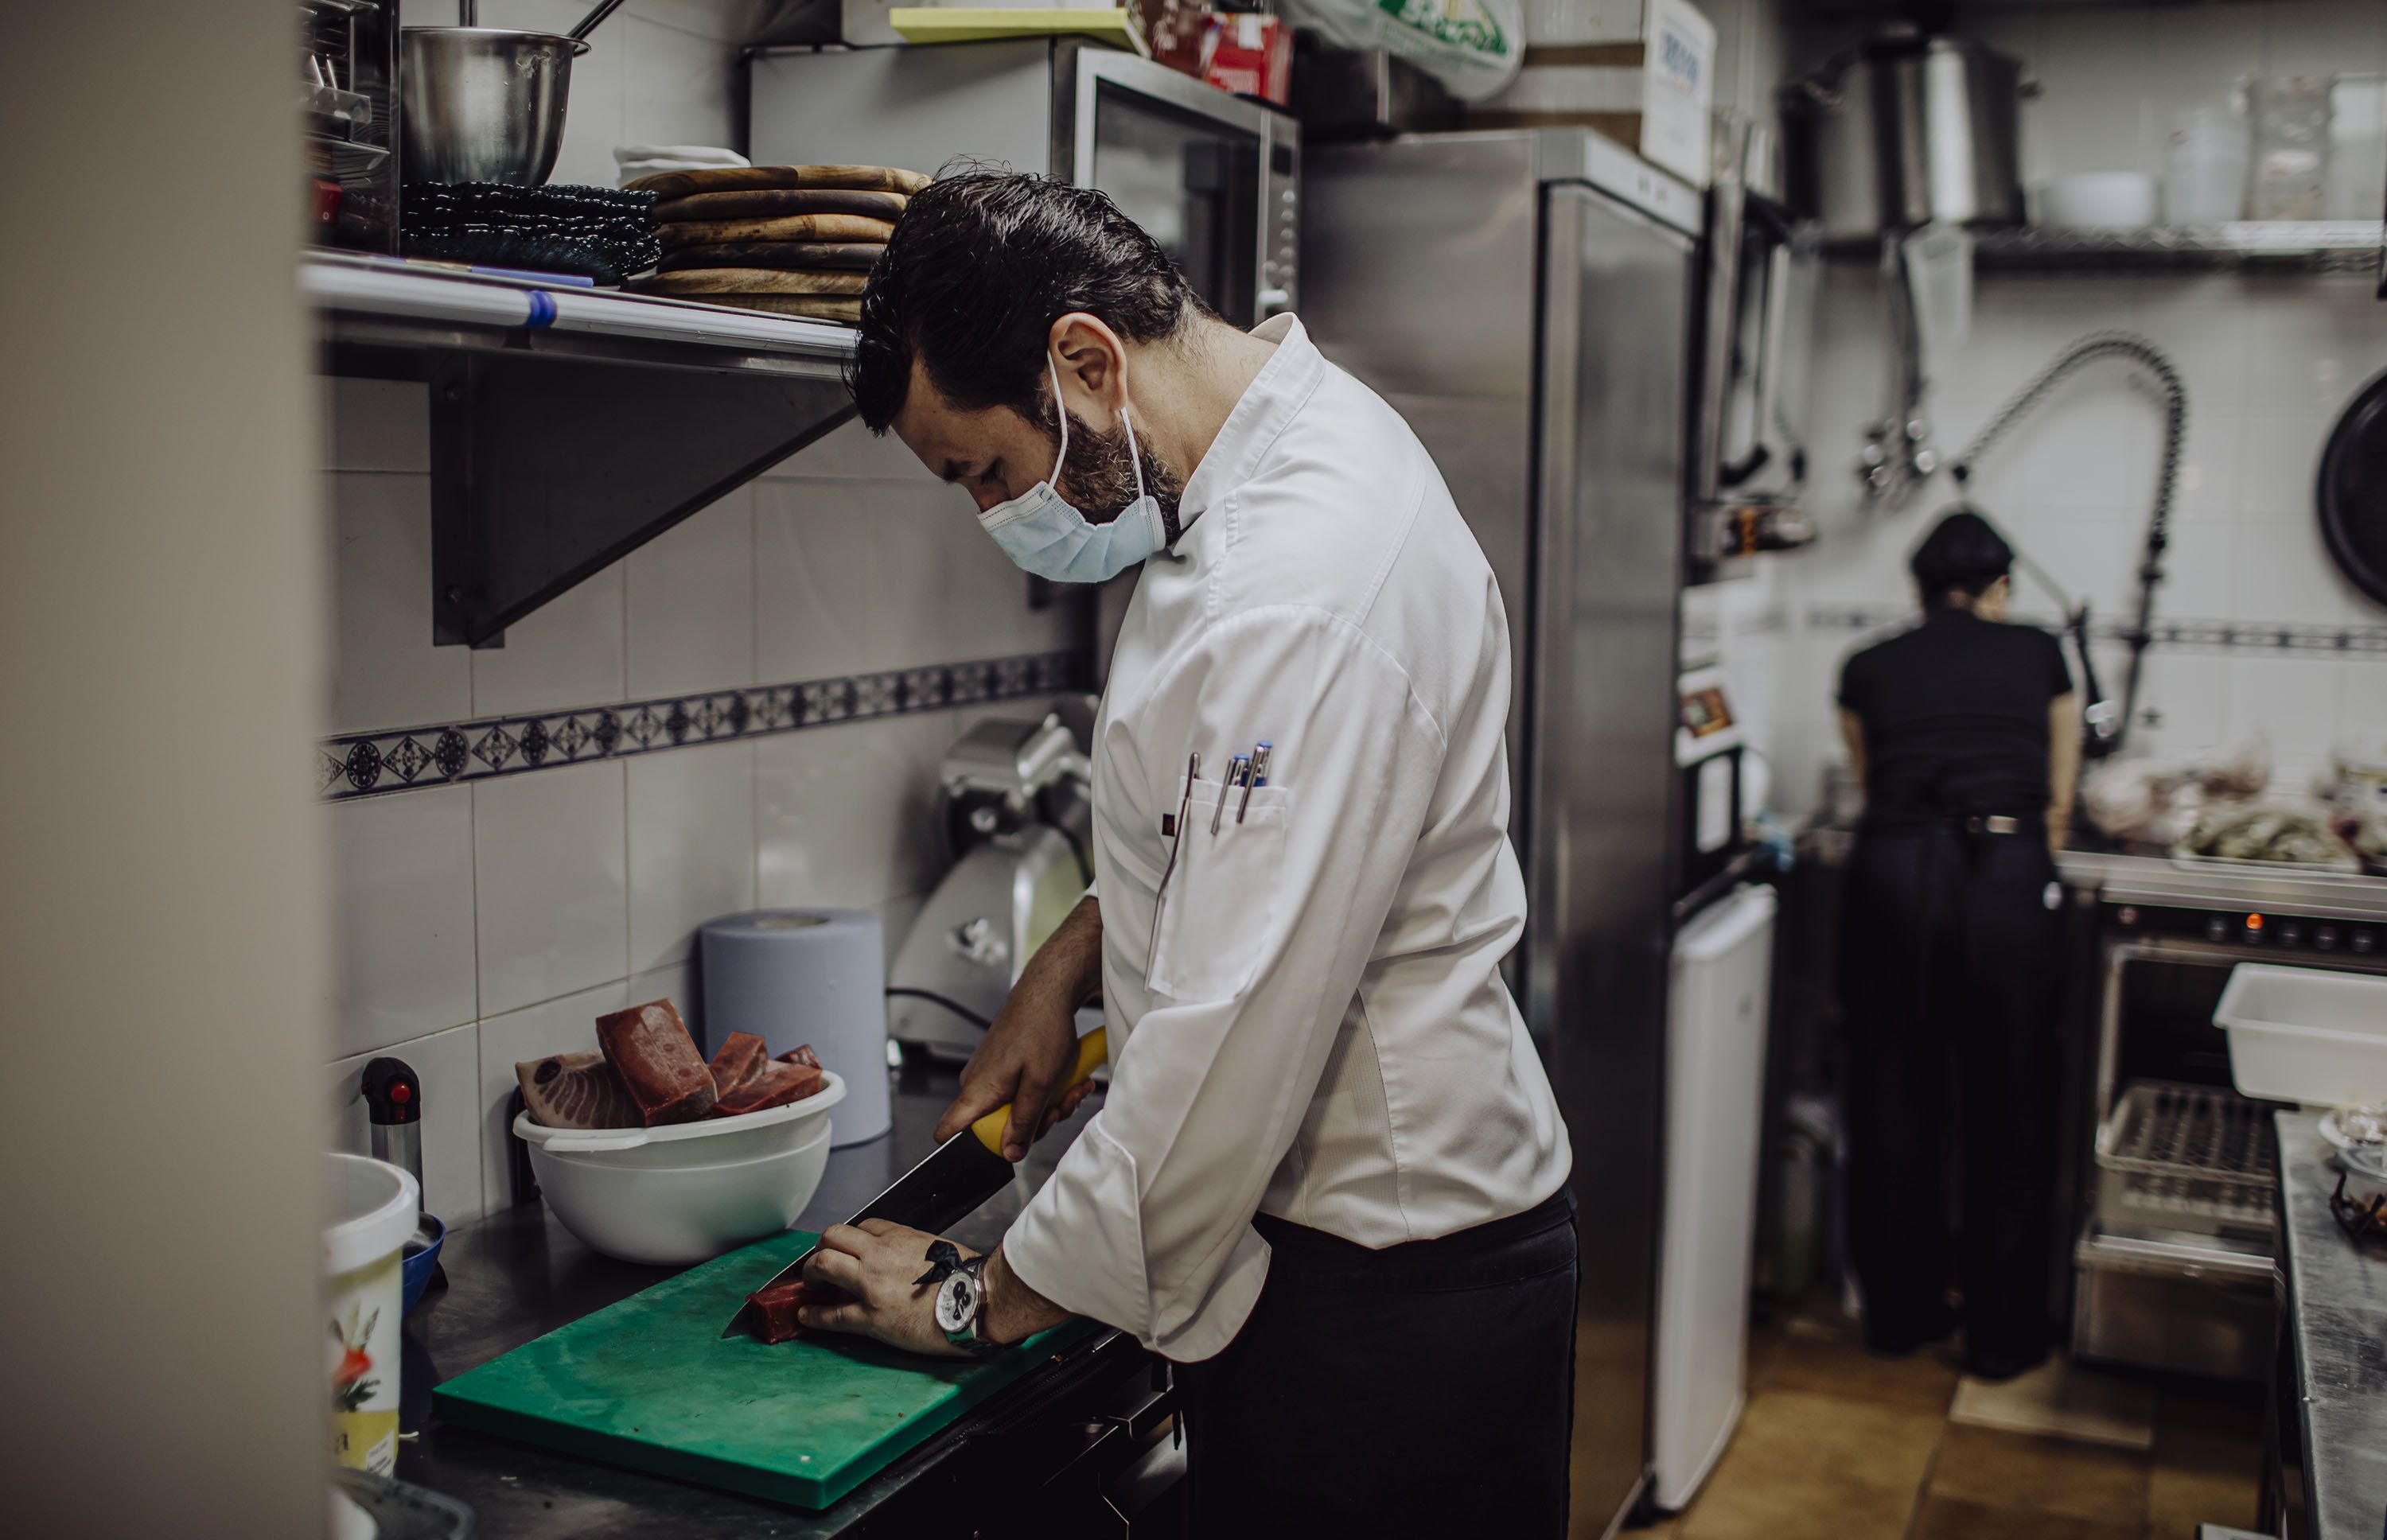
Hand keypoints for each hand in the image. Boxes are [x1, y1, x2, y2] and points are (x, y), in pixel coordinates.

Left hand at [799, 1220, 975, 1356]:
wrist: (977, 1302)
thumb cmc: (967, 1276)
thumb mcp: (940, 1247)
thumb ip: (915, 1248)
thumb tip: (909, 1259)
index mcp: (900, 1236)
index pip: (862, 1227)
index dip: (852, 1239)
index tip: (849, 1249)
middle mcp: (879, 1255)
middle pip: (833, 1237)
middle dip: (821, 1247)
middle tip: (820, 1262)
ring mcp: (871, 1285)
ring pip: (824, 1265)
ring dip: (810, 1272)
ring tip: (810, 1283)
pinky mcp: (870, 1317)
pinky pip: (832, 1314)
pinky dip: (814, 1315)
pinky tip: (805, 1315)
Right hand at [936, 898, 1103, 1159]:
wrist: (1049, 991)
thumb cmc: (1043, 1027)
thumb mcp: (1040, 1084)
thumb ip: (1024, 1121)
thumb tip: (1011, 1153)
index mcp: (977, 1090)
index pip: (948, 1131)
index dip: (969, 1149)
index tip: (1005, 1147)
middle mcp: (976, 1083)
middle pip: (996, 1128)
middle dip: (1035, 1123)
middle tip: (1060, 1107)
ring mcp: (989, 1075)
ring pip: (1014, 1109)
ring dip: (1048, 1106)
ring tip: (1072, 1088)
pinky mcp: (1003, 1067)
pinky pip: (1020, 1092)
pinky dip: (1045, 1091)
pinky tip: (1068, 1081)